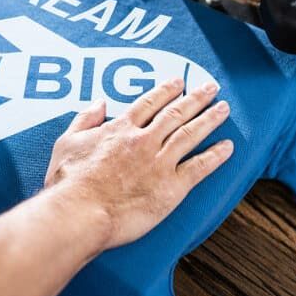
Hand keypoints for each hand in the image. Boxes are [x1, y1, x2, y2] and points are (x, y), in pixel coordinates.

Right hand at [43, 78, 233, 249]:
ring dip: (209, 119)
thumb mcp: (67, 142)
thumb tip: (99, 103)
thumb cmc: (69, 182)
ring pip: (190, 134)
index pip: (148, 103)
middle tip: (211, 87)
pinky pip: (199, 167)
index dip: (166, 91)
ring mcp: (159, 162)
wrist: (79, 213)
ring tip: (224, 109)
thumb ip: (85, 120)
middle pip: (175, 113)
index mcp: (120, 129)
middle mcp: (144, 140)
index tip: (179, 82)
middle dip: (195, 99)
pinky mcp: (171, 187)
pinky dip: (215, 156)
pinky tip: (228, 147)